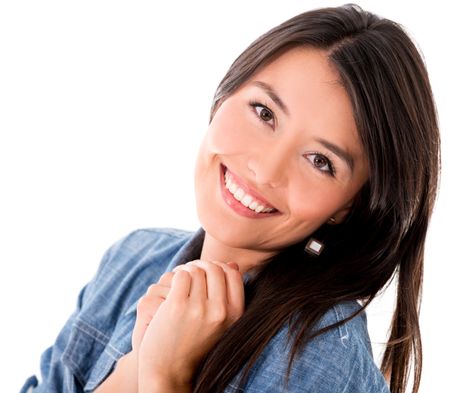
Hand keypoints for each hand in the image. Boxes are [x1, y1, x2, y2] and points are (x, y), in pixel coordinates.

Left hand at [137, 260, 244, 389]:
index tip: (209, 271)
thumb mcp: (221, 323)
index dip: (220, 267)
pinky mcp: (177, 305)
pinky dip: (176, 275)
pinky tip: (173, 285)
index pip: (233, 274)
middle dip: (202, 266)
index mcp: (235, 315)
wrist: (169, 371)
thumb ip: (229, 294)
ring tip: (181, 278)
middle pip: (214, 268)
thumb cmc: (196, 343)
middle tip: (191, 271)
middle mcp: (220, 311)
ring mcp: (198, 308)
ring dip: (187, 270)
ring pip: (196, 270)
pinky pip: (181, 275)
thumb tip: (233, 264)